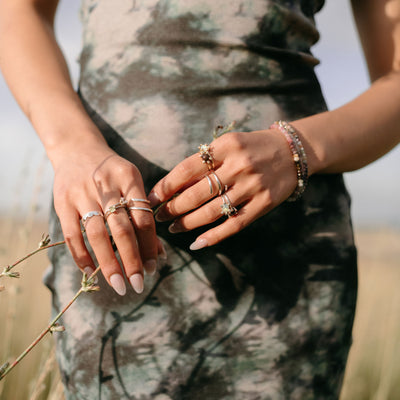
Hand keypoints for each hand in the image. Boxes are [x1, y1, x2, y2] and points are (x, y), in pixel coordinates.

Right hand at [52, 139, 158, 294]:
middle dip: (132, 260)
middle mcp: (106, 185)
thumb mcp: (132, 184)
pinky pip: (72, 235)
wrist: (76, 149)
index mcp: (129, 178)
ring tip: (119, 285)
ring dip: (109, 264)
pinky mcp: (62, 203)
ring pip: (97, 235)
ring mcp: (81, 194)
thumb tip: (159, 254)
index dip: (149, 245)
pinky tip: (92, 273)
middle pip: (122, 229)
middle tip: (138, 285)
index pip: (143, 218)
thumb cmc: (112, 173)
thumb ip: (143, 215)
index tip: (153, 268)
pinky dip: (82, 256)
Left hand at [149, 129, 297, 249]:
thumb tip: (171, 187)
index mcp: (225, 146)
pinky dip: (214, 237)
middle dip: (172, 208)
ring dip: (188, 223)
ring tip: (172, 228)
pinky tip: (196, 243)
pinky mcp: (264, 204)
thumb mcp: (228, 144)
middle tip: (157, 217)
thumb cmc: (251, 148)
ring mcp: (253, 186)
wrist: (292, 151)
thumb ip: (204, 162)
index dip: (166, 186)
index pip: (186, 169)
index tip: (151, 198)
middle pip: (197, 193)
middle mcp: (239, 165)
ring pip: (212, 211)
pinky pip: (235, 225)